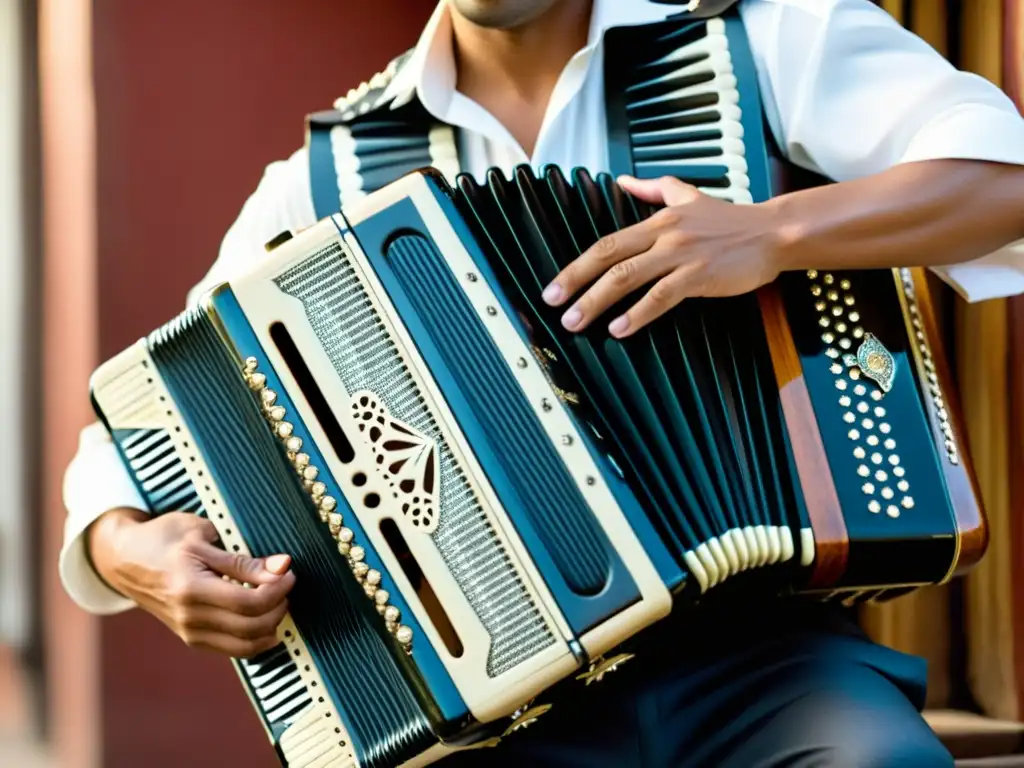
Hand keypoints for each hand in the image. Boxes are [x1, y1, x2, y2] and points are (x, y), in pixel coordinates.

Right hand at [88, 509, 295, 657]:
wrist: (125, 559)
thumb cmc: (163, 539)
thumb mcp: (202, 536)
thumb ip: (242, 559)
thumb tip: (282, 567)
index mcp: (190, 588)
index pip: (248, 602)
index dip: (277, 590)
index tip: (288, 572)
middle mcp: (189, 617)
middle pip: (250, 627)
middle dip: (279, 607)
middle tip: (287, 585)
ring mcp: (188, 632)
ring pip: (245, 646)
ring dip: (271, 626)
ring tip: (278, 602)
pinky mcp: (190, 639)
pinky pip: (232, 650)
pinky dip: (256, 640)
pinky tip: (267, 622)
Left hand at [541, 175, 783, 337]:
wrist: (773, 232)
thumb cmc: (731, 221)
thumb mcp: (689, 195)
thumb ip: (654, 188)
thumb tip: (623, 179)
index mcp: (657, 220)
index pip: (607, 243)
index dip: (577, 265)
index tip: (554, 287)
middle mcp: (664, 234)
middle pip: (609, 257)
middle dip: (576, 282)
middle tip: (553, 305)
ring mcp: (681, 254)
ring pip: (629, 276)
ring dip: (598, 301)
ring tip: (577, 323)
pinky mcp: (700, 275)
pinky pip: (662, 296)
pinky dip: (638, 313)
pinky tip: (620, 329)